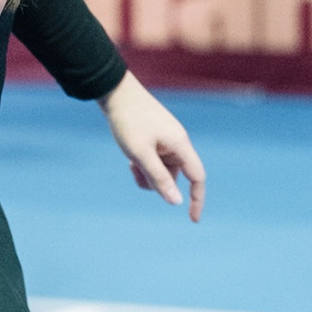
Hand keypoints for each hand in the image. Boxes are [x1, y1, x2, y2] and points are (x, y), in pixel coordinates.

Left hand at [102, 71, 204, 220]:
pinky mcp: (155, 137)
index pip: (197, 177)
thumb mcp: (140, 154)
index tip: (193, 219)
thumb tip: (176, 202)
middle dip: (156, 182)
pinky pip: (154, 160)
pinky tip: (129, 159)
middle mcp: (177, 143)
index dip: (197, 199)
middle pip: (174, 175)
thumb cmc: (128, 121)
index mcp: (180, 145)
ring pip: (162, 170)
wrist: (114, 92)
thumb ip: (159, 178)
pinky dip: (143, 165)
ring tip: (130, 163)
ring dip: (147, 174)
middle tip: (134, 169)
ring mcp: (166, 140)